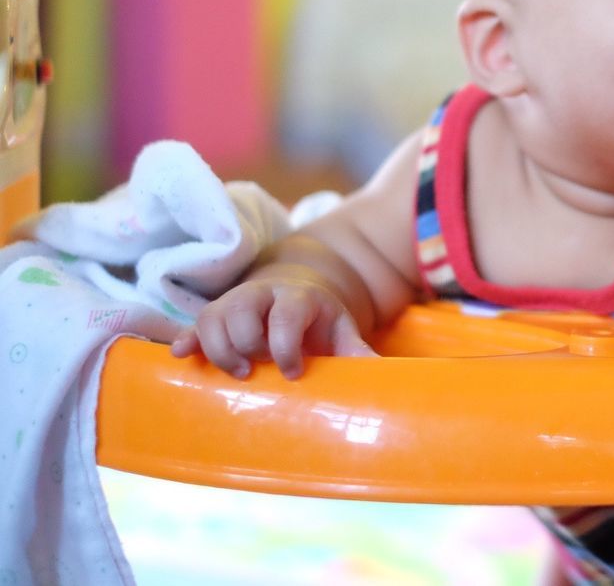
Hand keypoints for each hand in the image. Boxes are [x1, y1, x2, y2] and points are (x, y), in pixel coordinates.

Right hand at [170, 269, 375, 378]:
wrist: (295, 289)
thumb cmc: (319, 319)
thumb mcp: (341, 329)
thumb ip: (357, 350)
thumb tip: (381, 374)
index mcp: (297, 297)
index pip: (286, 314)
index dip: (285, 345)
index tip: (293, 372)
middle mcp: (261, 294)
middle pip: (241, 313)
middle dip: (248, 345)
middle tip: (260, 370)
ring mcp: (234, 301)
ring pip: (212, 317)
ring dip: (218, 349)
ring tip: (238, 372)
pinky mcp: (214, 314)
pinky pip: (192, 324)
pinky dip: (186, 340)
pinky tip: (182, 355)